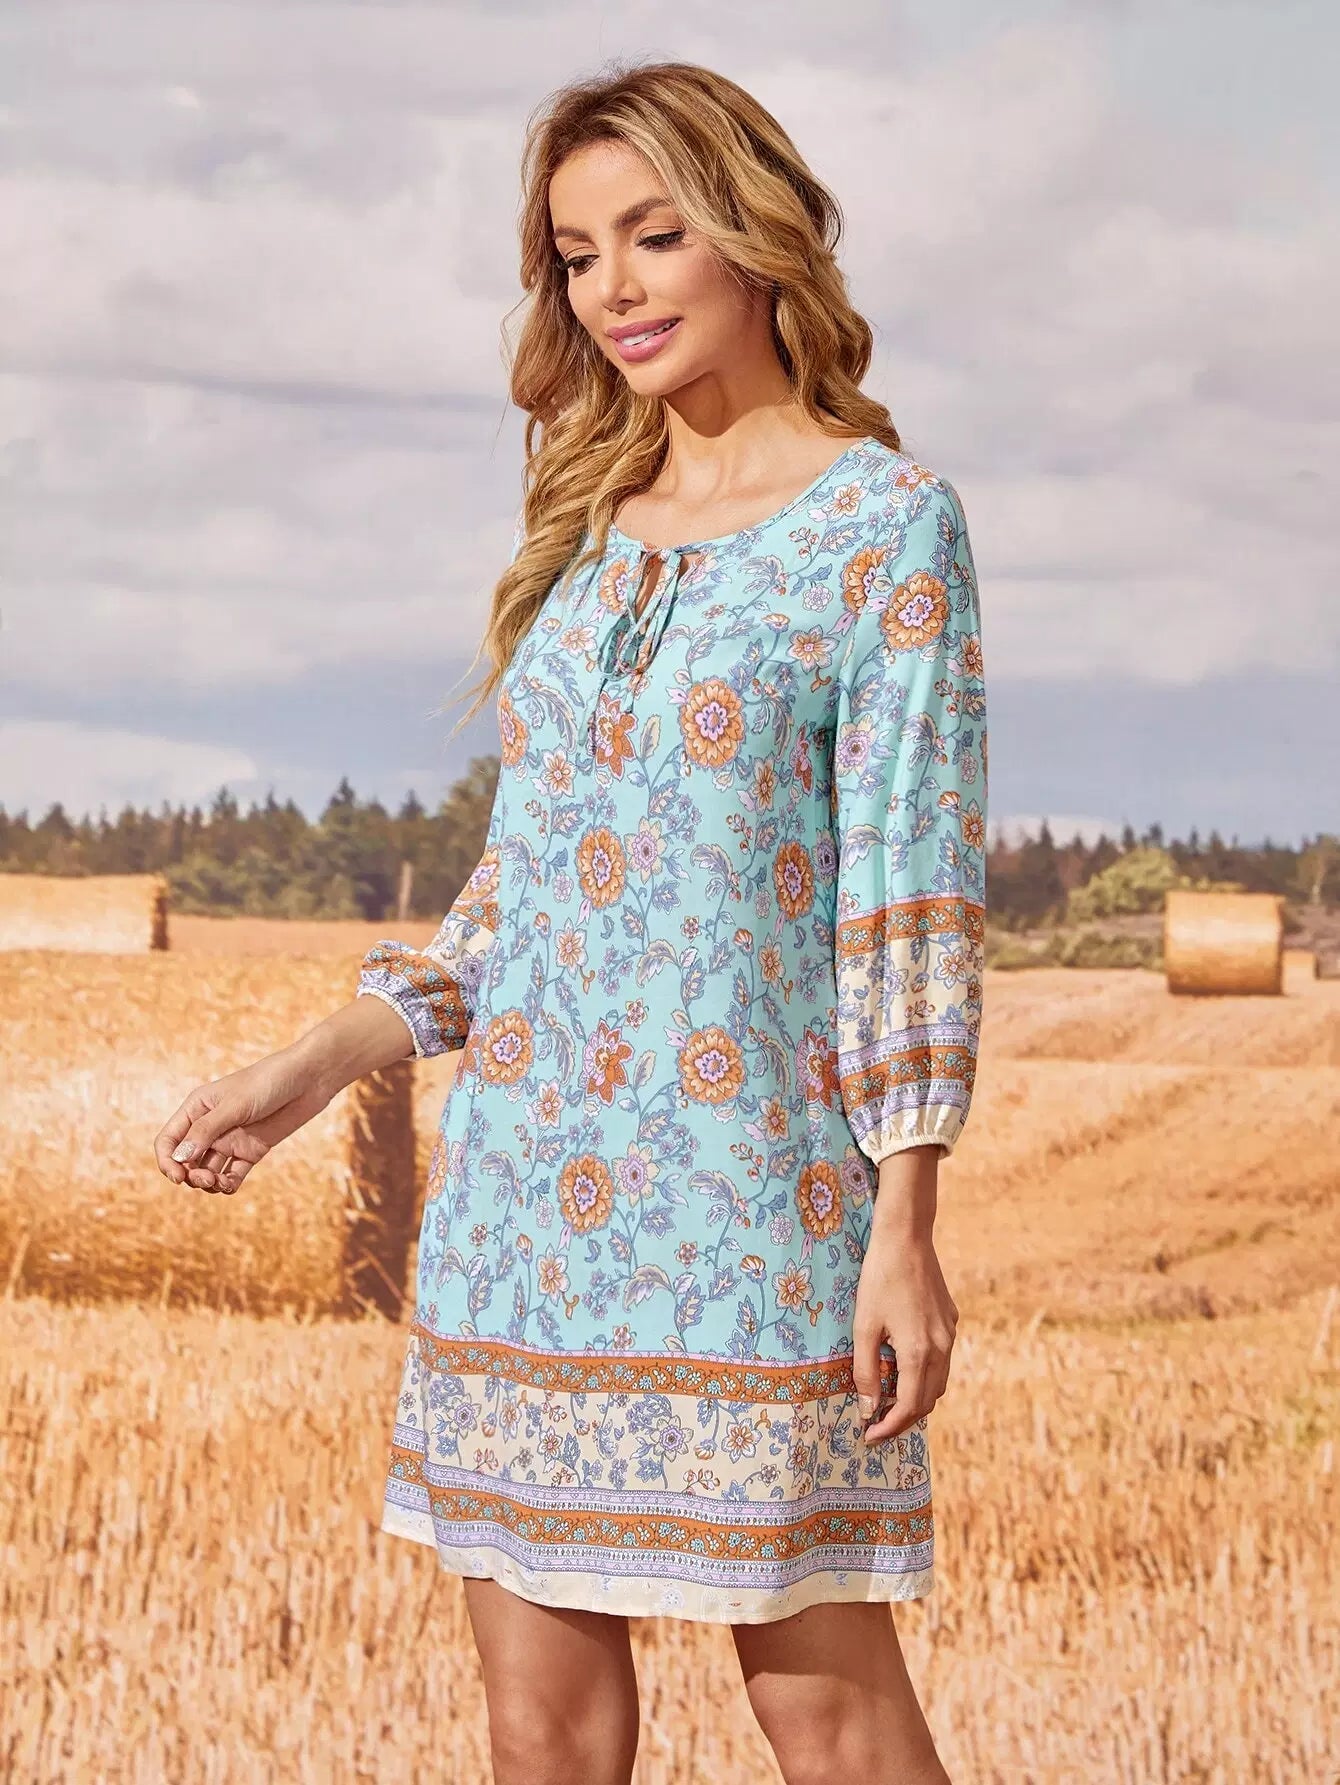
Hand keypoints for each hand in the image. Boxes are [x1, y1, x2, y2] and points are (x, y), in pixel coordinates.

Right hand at [152, 1048, 334, 1195]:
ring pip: (208, 1170)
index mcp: (198, 1108)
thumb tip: (179, 1158)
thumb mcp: (235, 1105)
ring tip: (219, 1182)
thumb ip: (207, 1131)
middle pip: (186, 1160)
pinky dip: (228, 1184)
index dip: (167, 1161)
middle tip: (206, 1179)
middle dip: (190, 1175)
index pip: (169, 1140)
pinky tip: (230, 1185)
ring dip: (208, 1182)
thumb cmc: (269, 1081)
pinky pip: (233, 1174)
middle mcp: (210, 1126)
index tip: (177, 1177)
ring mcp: (231, 1139)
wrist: (309, 1078)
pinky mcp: (251, 1150)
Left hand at [852, 1223, 957, 1445]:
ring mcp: (950, 1334)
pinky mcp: (951, 1320)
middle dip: (903, 1418)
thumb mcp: (864, 1326)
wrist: (906, 1238)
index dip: (890, 1427)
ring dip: (917, 1398)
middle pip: (928, 1400)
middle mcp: (942, 1348)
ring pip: (939, 1382)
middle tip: (876, 1424)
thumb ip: (865, 1371)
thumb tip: (868, 1409)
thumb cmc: (879, 1280)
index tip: (869, 1436)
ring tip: (888, 1401)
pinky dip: (925, 1375)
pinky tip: (902, 1367)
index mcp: (920, 1353)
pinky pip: (942, 1359)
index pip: (910, 1407)